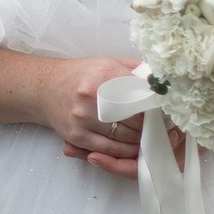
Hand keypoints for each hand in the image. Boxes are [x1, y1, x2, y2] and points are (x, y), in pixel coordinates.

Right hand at [40, 57, 184, 178]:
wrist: (44, 88)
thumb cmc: (81, 75)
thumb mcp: (108, 63)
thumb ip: (136, 70)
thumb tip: (165, 80)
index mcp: (104, 74)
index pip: (142, 95)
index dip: (159, 106)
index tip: (170, 110)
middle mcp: (92, 95)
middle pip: (136, 118)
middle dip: (153, 125)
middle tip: (167, 127)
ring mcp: (83, 118)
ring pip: (126, 137)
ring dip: (142, 140)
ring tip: (153, 137)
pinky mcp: (77, 136)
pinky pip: (110, 149)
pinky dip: (126, 151)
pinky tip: (134, 146)